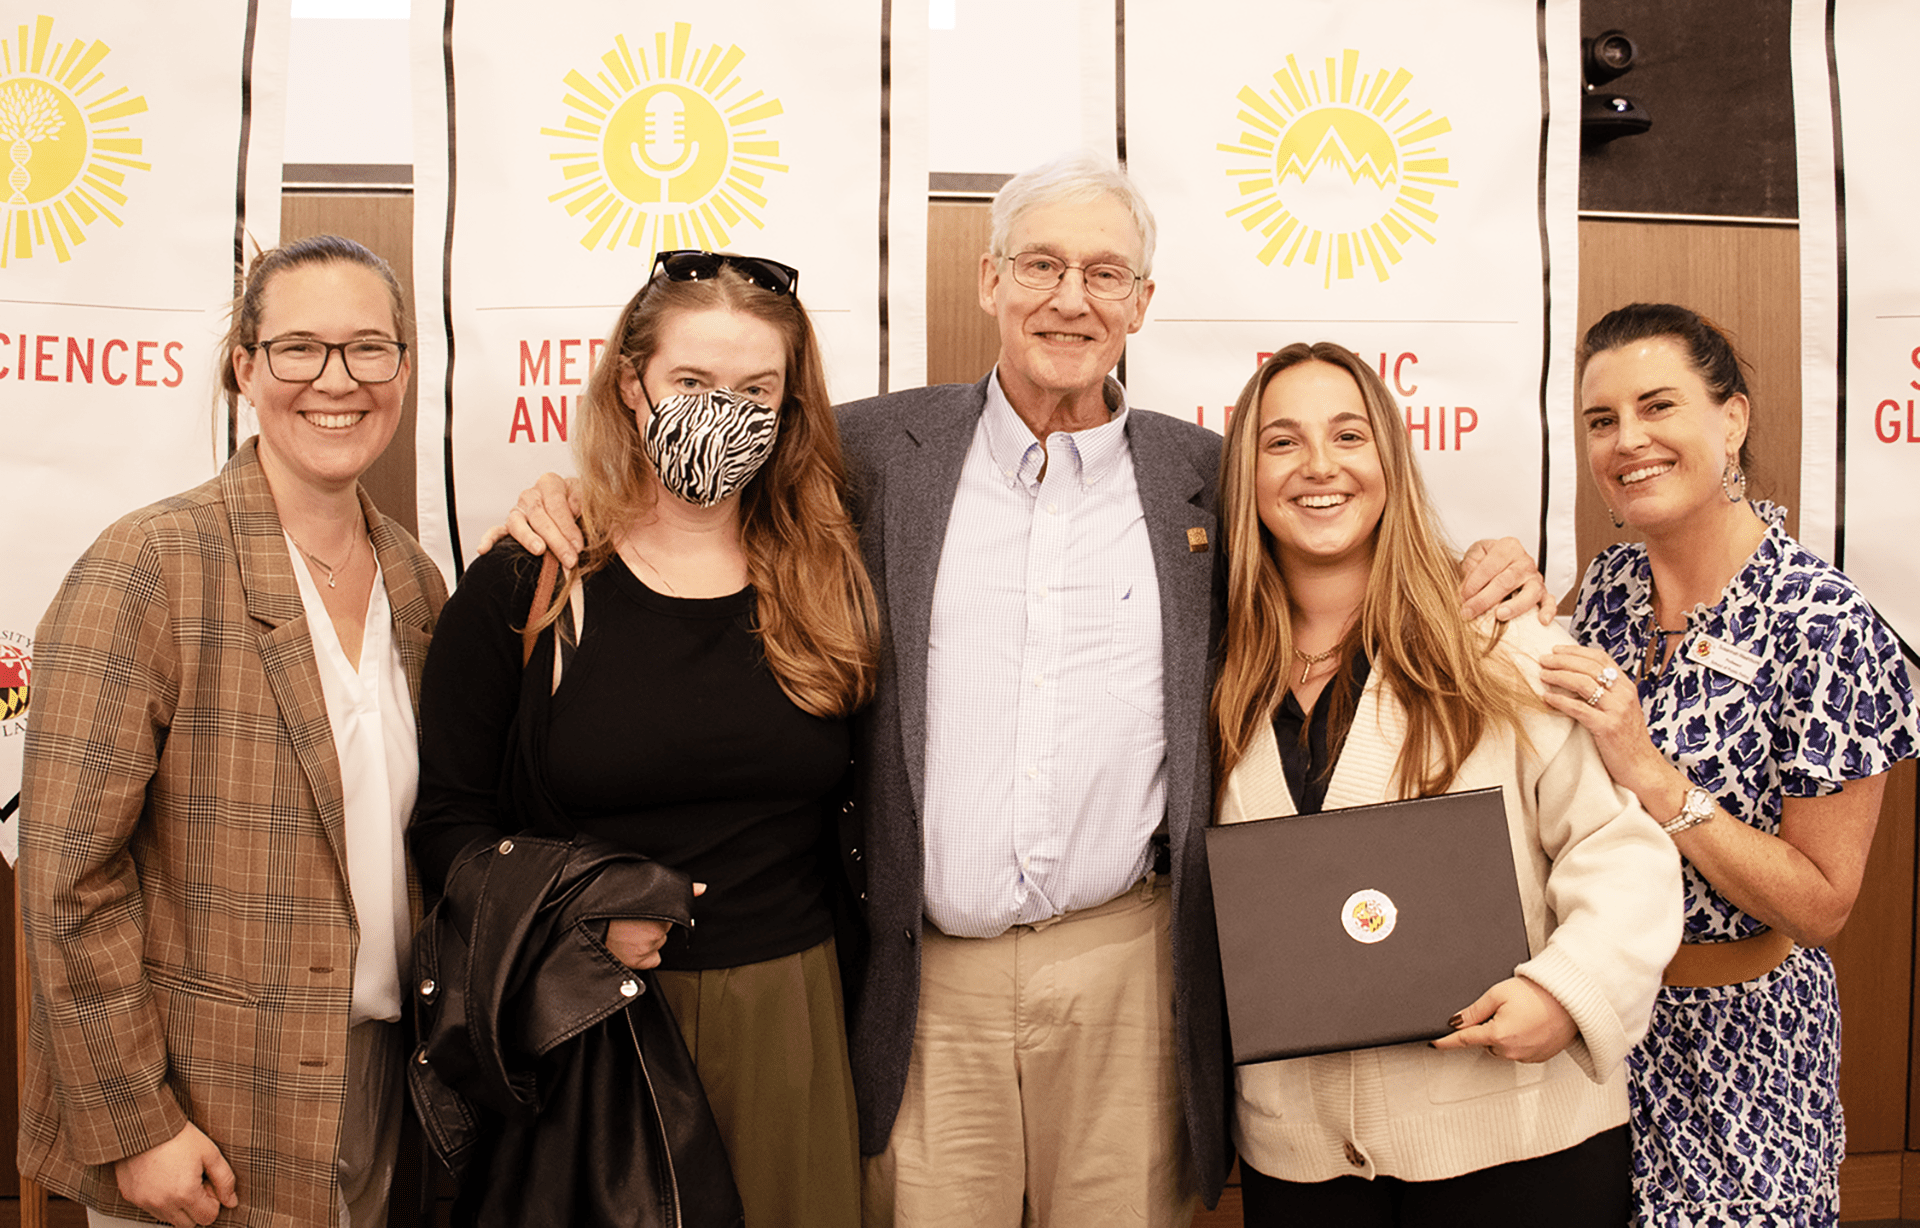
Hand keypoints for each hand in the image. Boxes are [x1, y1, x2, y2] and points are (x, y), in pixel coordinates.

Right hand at [115, 1122, 238, 1227]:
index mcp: (185, 1194)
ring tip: (178, 1178)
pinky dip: (159, 1200)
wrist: (144, 1124)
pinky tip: (163, 1178)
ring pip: (168, 1219)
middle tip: (195, 1182)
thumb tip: (232, 1201)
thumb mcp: (210, 1153)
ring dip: (177, 1206)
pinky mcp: (131, 1197)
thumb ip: (225, 1180)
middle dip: (196, 1208)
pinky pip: (150, 1209)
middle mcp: (163, 1203)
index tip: (208, 1183)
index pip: (208, 1218)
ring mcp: (144, 1202)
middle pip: (188, 1224)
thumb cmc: (177, 1135)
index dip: (213, 1201)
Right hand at [484, 472, 583, 566]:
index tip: (579, 545)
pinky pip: (496, 531)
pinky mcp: (510, 526)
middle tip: (569, 558)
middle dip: (556, 539)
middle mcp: (531, 494)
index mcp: (551, 483)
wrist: (578, 514)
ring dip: (528, 537)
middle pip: (539, 515)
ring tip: (539, 550)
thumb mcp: (591, 501)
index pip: (556, 504)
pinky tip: (484, 549)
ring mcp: (518, 510)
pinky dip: (489, 540)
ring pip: (517, 522)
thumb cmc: (583, 508)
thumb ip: (587, 502)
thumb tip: (577, 508)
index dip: (568, 526)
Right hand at [604, 883, 704, 968]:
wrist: (583, 920)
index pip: (674, 912)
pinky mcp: (640, 960)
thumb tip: (703, 888)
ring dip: (646, 939)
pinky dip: (644, 955)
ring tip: (625, 933)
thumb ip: (675, 888)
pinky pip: (653, 958)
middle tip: (631, 921)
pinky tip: (628, 946)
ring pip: (659, 942)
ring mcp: (649, 945)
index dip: (660, 912)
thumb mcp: (641, 881)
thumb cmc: (607, 900)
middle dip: (653, 924)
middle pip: (665, 928)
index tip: (648, 914)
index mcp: (658, 906)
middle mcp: (658, 927)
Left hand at [1430, 976, 1576, 1062]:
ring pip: (1501, 1048)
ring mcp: (1526, 1056)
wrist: (1570, 1000)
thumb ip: (1473, 1011)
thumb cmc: (1538, 993)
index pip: (1464, 1040)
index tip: (1434, 1044)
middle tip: (1503, 1010)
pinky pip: (1518, 1051)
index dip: (1446, 1041)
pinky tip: (1529, 1024)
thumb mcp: (1498, 994)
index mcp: (1498, 1035)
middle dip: (1487, 1029)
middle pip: (1484, 1043)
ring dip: (1503, 1035)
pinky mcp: (1539, 1058)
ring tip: (1521, 1015)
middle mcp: (1511, 1050)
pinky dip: (1518, 1040)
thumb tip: (1454, 1022)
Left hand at [1458, 537, 1555, 623]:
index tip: (1462, 596)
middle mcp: (1524, 562)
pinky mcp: (1543, 593)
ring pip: (1529, 593)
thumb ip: (1470, 565)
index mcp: (1508, 548)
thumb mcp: (1475, 554)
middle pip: (1505, 581)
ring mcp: (1535, 578)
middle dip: (1484, 599)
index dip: (1473, 583)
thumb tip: (1465, 583)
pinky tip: (1541, 620)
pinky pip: (1549, 602)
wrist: (1502, 562)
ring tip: (1499, 615)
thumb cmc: (1488, 560)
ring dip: (1514, 606)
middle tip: (1469, 612)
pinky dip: (1547, 611)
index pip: (1489, 567)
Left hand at [1538, 644, 1673, 798]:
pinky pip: (1579, 709)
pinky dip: (1560, 701)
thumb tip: (1575, 677)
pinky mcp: (1607, 727)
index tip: (1556, 650)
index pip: (1601, 658)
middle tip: (1543, 660)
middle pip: (1589, 667)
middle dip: (1563, 661)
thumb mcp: (1620, 709)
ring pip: (1583, 683)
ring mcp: (1617, 710)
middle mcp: (1624, 694)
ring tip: (1543, 676)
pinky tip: (1547, 698)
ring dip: (1558, 676)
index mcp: (1627, 687)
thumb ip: (1606, 693)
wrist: (1642, 766)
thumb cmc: (1626, 739)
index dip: (1576, 651)